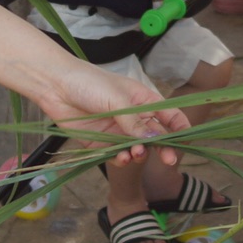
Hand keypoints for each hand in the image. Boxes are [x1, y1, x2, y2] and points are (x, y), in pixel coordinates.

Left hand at [34, 61, 190, 164]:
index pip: (169, 116)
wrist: (56, 86)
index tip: (187, 141)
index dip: (180, 128)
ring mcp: (118, 132)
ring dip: (141, 154)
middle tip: (170, 159)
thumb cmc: (90, 83)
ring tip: (136, 153)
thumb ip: (136, 122)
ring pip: (138, 149)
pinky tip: (123, 158)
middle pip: (156, 137)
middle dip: (165, 148)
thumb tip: (155, 140)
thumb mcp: (118, 100)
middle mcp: (134, 118)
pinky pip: (117, 157)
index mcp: (143, 101)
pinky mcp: (101, 144)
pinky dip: (123, 160)